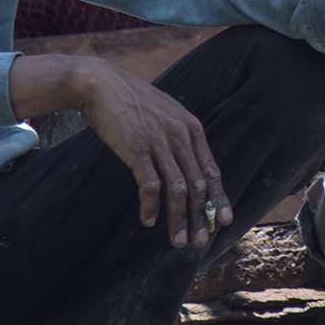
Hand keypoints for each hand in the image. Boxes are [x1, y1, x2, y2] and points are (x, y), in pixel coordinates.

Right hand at [13, 54, 229, 248]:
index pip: (211, 170)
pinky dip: (151, 206)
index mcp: (191, 128)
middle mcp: (179, 135)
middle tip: (200, 240)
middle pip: (197, 184)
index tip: (224, 220)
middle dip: (201, 216)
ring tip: (178, 240)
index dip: (218, 197)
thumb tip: (188, 164)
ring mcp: (159, 141)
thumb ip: (179, 135)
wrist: (100, 83)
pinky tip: (149, 220)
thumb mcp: (165, 113)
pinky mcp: (136, 148)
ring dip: (178, 219)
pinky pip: (149, 185)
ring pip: (177, 189)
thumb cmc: (131, 102)